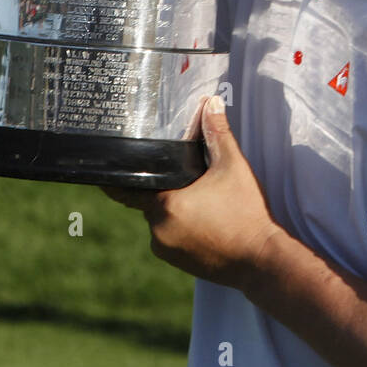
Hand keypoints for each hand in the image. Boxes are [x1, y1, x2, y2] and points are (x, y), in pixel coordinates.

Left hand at [103, 96, 279, 290]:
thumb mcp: (232, 167)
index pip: (127, 189)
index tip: (103, 169)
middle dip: (164, 188)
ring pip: (161, 220)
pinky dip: (181, 227)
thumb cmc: (246, 213)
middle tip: (186, 178)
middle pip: (149, 201)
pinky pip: (171, 238)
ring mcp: (167, 251)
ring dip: (173, 209)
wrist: (263, 260)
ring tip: (202, 200)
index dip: (116, 177)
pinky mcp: (179, 264)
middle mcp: (158, 230)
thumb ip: (218, 133)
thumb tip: (212, 102)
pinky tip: (205, 219)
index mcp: (164, 205)